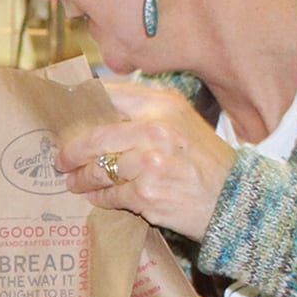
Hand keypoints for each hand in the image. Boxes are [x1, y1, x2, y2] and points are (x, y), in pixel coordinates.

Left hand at [56, 80, 237, 239]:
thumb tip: (98, 110)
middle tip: (60, 159)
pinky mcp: (147, 194)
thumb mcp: (183, 123)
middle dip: (71, 151)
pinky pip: (111, 195)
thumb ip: (146, 113)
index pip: (108, 96)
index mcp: (163, 105)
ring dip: (82, 178)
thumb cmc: (206, 162)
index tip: (62, 116)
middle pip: (94, 137)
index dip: (80, 105)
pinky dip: (101, 198)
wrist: (236, 200)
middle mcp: (156, 130)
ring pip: (99, 169)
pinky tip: (98, 197)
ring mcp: (150, 163)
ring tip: (75, 182)